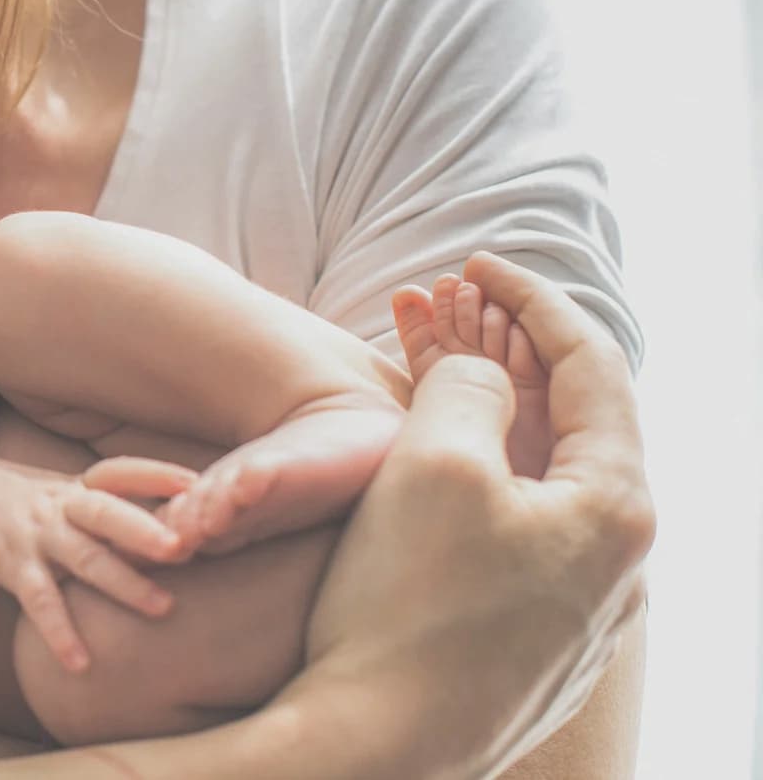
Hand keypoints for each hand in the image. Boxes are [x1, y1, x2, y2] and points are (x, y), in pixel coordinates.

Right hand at [0, 454, 193, 672]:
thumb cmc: (13, 498)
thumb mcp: (56, 491)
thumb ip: (101, 504)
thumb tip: (163, 518)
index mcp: (76, 487)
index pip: (119, 472)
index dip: (156, 475)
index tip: (195, 484)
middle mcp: (60, 506)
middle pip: (107, 512)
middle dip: (145, 530)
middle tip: (184, 547)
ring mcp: (36, 534)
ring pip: (84, 557)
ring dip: (124, 583)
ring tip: (163, 608)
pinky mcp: (11, 564)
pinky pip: (39, 601)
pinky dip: (60, 632)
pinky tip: (80, 663)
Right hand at [286, 251, 654, 774]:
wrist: (375, 748)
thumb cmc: (408, 604)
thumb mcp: (435, 459)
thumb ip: (469, 386)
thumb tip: (484, 370)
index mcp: (616, 508)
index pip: (592, 367)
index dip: (533, 299)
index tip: (478, 261)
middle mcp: (616, 562)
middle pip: (570, 423)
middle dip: (506, 354)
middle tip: (446, 308)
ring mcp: (575, 610)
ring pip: (536, 480)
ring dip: (484, 415)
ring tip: (425, 372)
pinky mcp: (528, 644)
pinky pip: (511, 532)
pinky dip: (473, 476)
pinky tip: (424, 466)